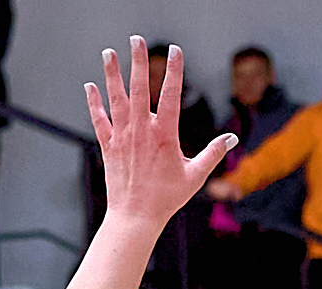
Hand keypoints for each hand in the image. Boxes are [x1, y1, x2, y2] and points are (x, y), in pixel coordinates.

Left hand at [84, 38, 235, 225]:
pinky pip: (99, 119)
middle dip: (138, 61)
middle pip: (139, 88)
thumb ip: (213, 153)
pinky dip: (93, 102)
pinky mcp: (108, 145)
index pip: (170, 94)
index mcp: (164, 135)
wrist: (136, 215)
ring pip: (116, 98)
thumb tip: (232, 138)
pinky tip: (89, 86)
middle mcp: (141, 130)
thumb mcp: (196, 176)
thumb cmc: (168, 198)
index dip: (174, 71)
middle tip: (136, 40)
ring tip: (109, 53)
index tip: (176, 52)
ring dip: (112, 74)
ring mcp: (122, 136)